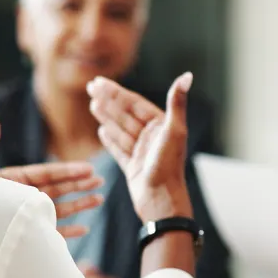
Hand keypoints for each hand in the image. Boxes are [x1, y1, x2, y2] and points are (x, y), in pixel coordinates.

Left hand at [0, 111, 103, 237]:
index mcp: (15, 181)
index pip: (47, 174)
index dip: (68, 171)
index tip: (87, 168)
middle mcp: (24, 198)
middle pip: (58, 190)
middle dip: (79, 185)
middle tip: (100, 180)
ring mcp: (26, 217)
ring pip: (59, 210)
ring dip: (79, 205)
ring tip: (98, 199)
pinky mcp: (27, 236)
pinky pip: (51, 234)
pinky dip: (68, 232)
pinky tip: (84, 229)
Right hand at [87, 73, 193, 221]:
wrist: (161, 202)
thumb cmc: (169, 167)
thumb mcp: (174, 131)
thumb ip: (177, 103)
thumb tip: (187, 75)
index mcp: (162, 127)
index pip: (135, 104)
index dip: (116, 92)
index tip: (99, 81)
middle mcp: (153, 138)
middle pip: (126, 114)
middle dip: (108, 100)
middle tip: (90, 86)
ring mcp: (142, 153)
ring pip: (121, 130)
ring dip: (107, 116)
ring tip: (92, 104)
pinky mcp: (133, 168)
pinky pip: (119, 150)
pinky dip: (110, 140)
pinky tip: (101, 131)